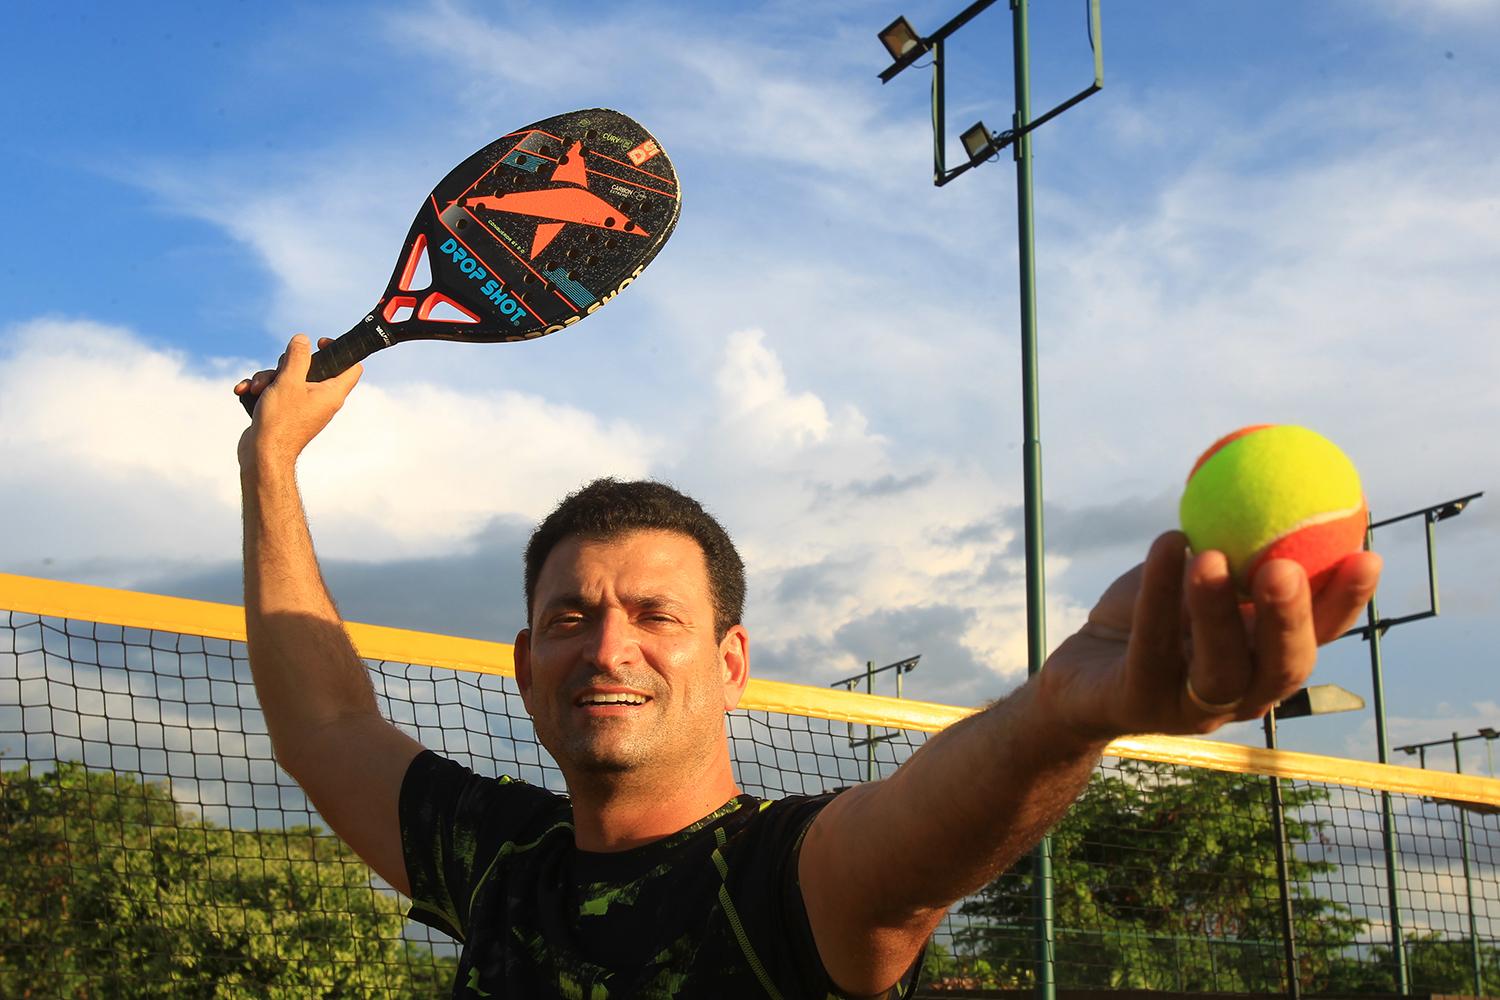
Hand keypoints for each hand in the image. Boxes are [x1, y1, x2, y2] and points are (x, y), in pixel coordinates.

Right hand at [235, 335, 361, 468]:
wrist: (262, 456)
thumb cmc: (280, 421)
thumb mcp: (289, 381)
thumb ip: (298, 357)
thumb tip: (302, 339)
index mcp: (332, 393)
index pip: (352, 367)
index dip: (339, 350)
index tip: (319, 343)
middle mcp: (321, 400)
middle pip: (310, 369)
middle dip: (285, 365)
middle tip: (278, 371)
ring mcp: (302, 407)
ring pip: (287, 379)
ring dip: (267, 378)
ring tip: (257, 388)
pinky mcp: (285, 413)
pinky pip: (275, 392)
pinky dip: (261, 390)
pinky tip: (244, 392)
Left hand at [1039, 531, 1381, 742]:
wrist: (1078, 676)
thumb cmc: (1144, 621)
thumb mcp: (1193, 579)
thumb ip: (1233, 549)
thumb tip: (1275, 478)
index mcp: (1264, 660)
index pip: (1319, 637)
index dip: (1345, 603)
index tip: (1366, 553)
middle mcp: (1239, 693)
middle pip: (1282, 667)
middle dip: (1290, 619)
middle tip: (1284, 567)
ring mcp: (1190, 708)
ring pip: (1218, 669)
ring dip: (1217, 613)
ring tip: (1210, 556)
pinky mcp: (1138, 704)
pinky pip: (1150, 645)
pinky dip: (1157, 595)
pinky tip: (1165, 546)